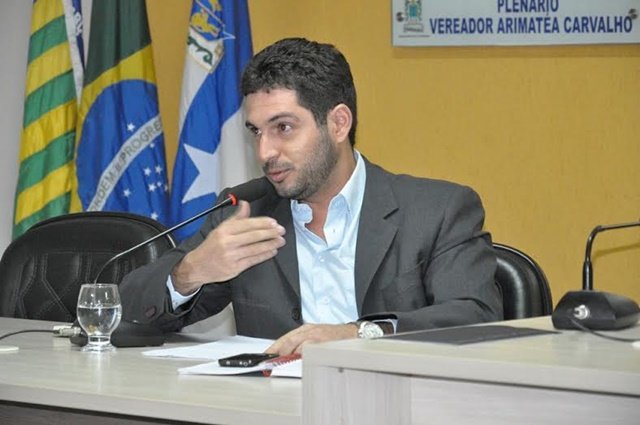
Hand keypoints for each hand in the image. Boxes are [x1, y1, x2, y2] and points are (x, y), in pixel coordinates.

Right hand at [171, 201, 285, 293]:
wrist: (198, 266)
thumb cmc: (211, 246)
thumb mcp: (221, 228)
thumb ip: (236, 217)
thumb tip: (245, 204)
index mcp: (224, 230)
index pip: (247, 224)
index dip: (263, 223)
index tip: (274, 222)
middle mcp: (227, 242)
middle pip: (253, 236)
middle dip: (270, 233)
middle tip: (281, 230)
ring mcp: (231, 256)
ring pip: (255, 248)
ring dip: (271, 244)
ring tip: (280, 241)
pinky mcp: (234, 268)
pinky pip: (253, 260)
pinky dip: (264, 255)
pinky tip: (272, 251)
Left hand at [266, 323, 357, 355]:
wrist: (352, 333)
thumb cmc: (334, 337)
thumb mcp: (316, 336)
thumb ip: (301, 343)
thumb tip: (286, 355)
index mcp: (305, 329)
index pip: (284, 338)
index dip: (273, 348)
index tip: (265, 356)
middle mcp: (308, 330)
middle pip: (287, 340)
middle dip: (278, 352)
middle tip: (274, 362)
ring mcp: (315, 335)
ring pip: (295, 343)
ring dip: (288, 354)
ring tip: (285, 362)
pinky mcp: (322, 341)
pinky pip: (307, 347)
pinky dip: (301, 354)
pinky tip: (299, 359)